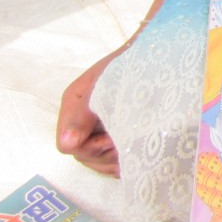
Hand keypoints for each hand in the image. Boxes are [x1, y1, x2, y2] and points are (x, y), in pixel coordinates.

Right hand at [57, 48, 125, 175]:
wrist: (154, 57)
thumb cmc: (130, 65)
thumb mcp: (105, 82)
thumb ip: (84, 112)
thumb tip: (68, 143)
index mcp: (73, 105)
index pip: (69, 145)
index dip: (92, 147)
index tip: (113, 138)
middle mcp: (79, 121)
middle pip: (83, 156)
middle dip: (106, 154)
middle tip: (128, 143)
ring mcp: (94, 131)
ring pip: (96, 162)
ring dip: (115, 160)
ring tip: (135, 149)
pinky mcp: (111, 138)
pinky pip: (110, 163)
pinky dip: (122, 162)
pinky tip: (136, 156)